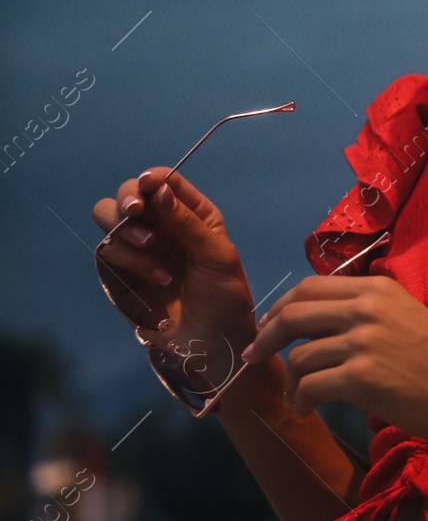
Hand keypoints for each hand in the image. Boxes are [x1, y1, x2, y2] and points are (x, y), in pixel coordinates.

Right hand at [92, 168, 257, 395]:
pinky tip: (158, 280)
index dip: (152, 179)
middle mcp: (162, 227)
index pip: (164, 182)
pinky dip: (130, 262)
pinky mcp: (122, 273)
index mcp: (192, 215)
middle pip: (128, 195)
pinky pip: (108, 253)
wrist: (212, 342)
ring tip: (154, 252)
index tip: (148, 185)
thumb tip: (159, 189)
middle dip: (128, 199)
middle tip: (137, 212)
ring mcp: (139, 249)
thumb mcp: (217, 256)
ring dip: (129, 235)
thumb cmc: (225, 297)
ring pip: (110, 221)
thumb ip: (187, 222)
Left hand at [246, 274, 427, 446]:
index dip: (281, 308)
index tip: (269, 327)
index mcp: (378, 289)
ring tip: (299, 397)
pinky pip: (310, 386)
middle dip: (268, 336)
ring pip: (299, 355)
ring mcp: (364, 341)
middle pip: (294, 313)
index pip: (310, 288)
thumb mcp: (409, 318)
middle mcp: (368, 308)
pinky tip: (307, 410)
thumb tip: (322, 324)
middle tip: (257, 356)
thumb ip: (370, 312)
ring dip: (290, 380)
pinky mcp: (362, 376)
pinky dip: (301, 401)